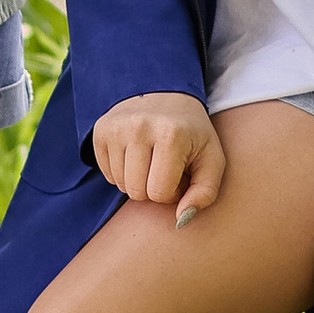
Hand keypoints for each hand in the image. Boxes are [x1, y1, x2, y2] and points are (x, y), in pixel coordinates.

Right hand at [92, 90, 226, 220]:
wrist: (166, 93)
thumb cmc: (192, 133)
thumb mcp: (212, 159)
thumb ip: (205, 193)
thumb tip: (181, 220)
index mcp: (170, 135)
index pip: (159, 193)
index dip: (172, 193)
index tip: (180, 176)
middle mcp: (139, 127)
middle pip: (136, 192)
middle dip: (153, 189)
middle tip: (165, 169)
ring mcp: (116, 127)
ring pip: (120, 184)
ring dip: (137, 181)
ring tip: (151, 161)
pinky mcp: (101, 129)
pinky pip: (106, 173)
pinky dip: (121, 172)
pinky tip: (135, 155)